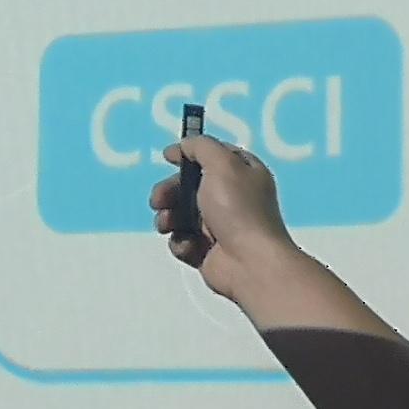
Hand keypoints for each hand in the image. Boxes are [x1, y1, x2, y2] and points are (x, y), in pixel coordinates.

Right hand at [149, 134, 290, 292]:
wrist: (249, 262)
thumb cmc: (237, 208)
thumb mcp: (222, 163)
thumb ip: (201, 146)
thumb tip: (185, 145)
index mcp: (244, 173)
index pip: (215, 156)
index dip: (190, 154)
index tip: (168, 156)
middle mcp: (234, 197)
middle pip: (191, 186)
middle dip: (169, 191)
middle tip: (158, 200)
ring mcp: (221, 226)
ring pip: (182, 214)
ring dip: (169, 217)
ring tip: (167, 224)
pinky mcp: (208, 251)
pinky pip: (184, 240)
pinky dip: (181, 242)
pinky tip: (188, 246)